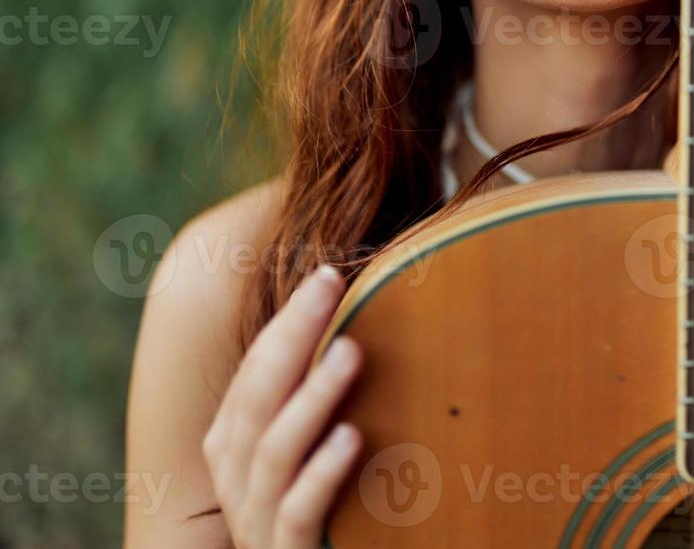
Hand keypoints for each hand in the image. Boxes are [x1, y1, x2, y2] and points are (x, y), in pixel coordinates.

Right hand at [201, 264, 362, 548]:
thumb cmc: (319, 505)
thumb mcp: (309, 445)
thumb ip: (319, 393)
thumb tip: (363, 318)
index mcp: (233, 442)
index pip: (256, 370)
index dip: (287, 322)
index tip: (328, 274)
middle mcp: (235, 477)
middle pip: (258, 397)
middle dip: (293, 336)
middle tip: (331, 285)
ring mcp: (255, 517)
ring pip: (274, 450)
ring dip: (313, 395)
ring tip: (351, 350)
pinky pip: (297, 509)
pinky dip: (322, 471)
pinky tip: (352, 435)